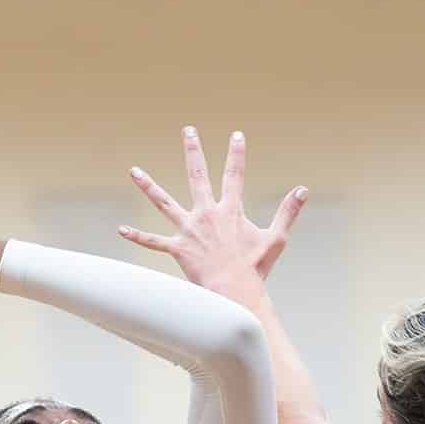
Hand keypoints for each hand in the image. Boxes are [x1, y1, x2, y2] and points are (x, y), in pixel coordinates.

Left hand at [119, 127, 306, 309]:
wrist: (235, 292)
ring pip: (164, 203)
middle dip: (194, 151)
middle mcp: (207, 214)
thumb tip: (303, 190)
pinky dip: (138, 237)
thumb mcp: (276, 238)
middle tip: (188, 131)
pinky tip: (120, 230)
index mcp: (230, 210)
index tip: (236, 135)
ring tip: (134, 171)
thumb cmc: (256, 269)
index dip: (236, 154)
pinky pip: (154, 242)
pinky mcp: (178, 249)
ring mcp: (189, 230)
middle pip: (197, 176)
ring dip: (149, 186)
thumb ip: (288, 212)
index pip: (234, 175)